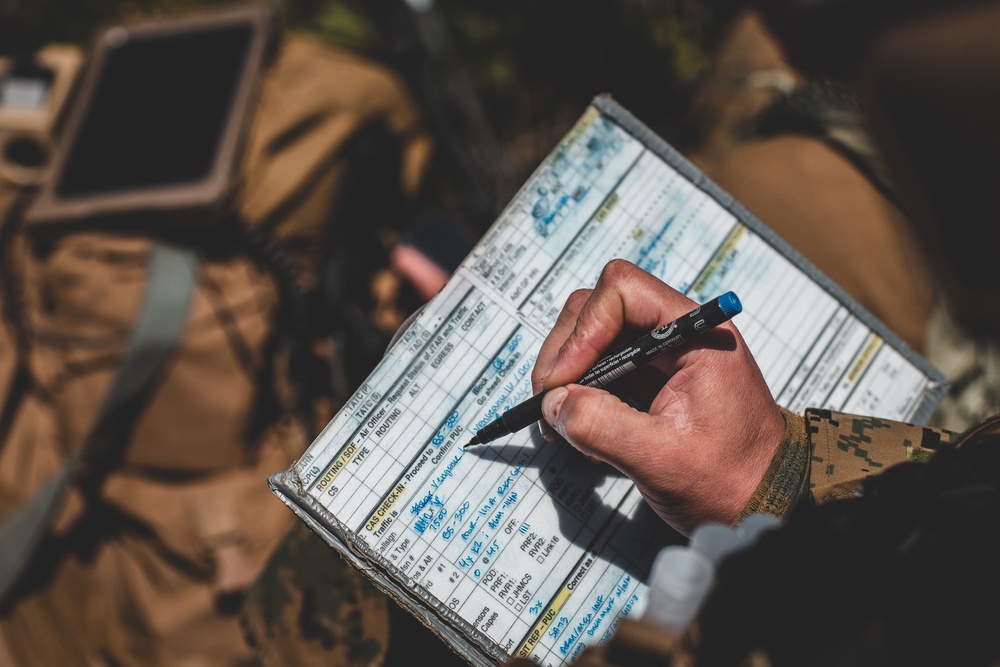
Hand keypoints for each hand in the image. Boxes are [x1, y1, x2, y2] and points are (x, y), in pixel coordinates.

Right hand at [531, 260, 784, 534]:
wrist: (764, 503)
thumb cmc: (732, 480)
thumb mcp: (662, 459)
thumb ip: (602, 426)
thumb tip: (553, 404)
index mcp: (697, 334)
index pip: (623, 291)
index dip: (584, 331)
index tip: (562, 380)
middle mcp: (678, 333)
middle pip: (599, 307)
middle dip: (566, 351)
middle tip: (549, 401)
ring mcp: (661, 355)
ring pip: (593, 336)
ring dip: (567, 374)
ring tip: (560, 420)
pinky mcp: (649, 379)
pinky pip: (599, 367)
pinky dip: (579, 392)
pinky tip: (579, 426)